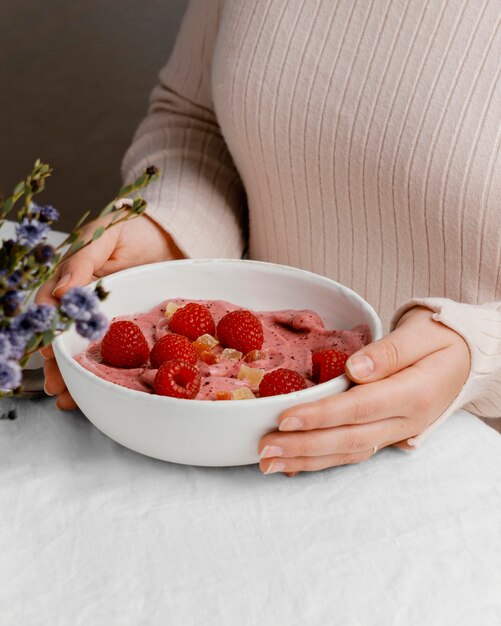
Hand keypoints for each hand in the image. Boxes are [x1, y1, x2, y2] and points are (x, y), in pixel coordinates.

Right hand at [35, 214, 182, 408]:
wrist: (169, 237)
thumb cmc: (131, 230)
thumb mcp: (104, 237)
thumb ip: (82, 261)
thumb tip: (61, 292)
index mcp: (73, 281)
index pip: (52, 308)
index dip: (49, 329)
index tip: (49, 349)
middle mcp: (86, 303)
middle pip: (65, 337)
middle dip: (58, 363)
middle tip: (55, 383)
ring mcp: (107, 318)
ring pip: (86, 349)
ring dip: (75, 375)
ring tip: (67, 397)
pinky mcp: (130, 328)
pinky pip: (118, 351)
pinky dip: (107, 370)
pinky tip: (96, 389)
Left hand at [258, 306, 470, 475]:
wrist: (464, 358)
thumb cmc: (441, 340)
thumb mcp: (422, 335)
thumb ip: (389, 352)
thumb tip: (356, 369)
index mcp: (414, 394)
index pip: (360, 408)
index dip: (321, 416)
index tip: (285, 418)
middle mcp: (405, 422)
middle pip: (349, 439)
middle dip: (304, 447)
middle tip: (264, 449)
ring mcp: (396, 433)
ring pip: (348, 453)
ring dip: (307, 461)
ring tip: (269, 463)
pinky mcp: (386, 435)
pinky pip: (353, 452)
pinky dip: (322, 460)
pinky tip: (293, 464)